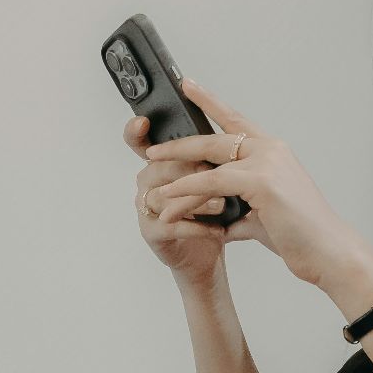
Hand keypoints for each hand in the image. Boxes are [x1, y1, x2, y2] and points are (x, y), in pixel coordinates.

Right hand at [124, 114, 231, 287]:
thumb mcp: (219, 177)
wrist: (210, 251)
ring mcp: (147, 207)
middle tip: (213, 172)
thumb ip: (216, 156)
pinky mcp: (151, 232)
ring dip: (195, 199)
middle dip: (188, 168)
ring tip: (222, 205)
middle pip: (159, 165)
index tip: (142, 121)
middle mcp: (149, 181)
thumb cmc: (213, 211)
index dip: (136, 131)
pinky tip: (218, 230)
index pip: (143, 141)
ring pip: (163, 196)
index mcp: (163, 162)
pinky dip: (197, 227)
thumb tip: (236, 132)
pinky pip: (170, 225)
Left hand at [144, 78, 370, 289]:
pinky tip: (170, 200)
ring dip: (178, 173)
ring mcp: (267, 162)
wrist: (328, 252)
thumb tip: (223, 224)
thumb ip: (242, 213)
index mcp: (273, 152)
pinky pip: (212, 181)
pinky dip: (188, 190)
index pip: (236, 120)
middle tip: (153, 149)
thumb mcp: (264, 218)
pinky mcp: (261, 181)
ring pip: (210, 159)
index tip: (188, 86)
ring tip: (155, 188)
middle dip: (180, 143)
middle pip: (215, 136)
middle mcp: (270, 149)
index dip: (210, 102)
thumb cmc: (301, 236)